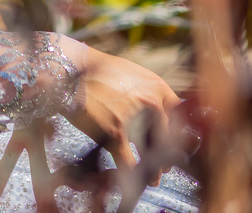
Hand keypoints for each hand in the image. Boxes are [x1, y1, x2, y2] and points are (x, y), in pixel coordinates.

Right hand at [67, 47, 180, 184]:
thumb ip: (150, 90)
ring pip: (153, 155)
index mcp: (157, 87)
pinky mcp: (115, 134)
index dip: (180, 134)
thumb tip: (163, 110)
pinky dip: (132, 174)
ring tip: (152, 179)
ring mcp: (134, 119)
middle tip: (165, 165)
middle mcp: (151, 102)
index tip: (176, 145)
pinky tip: (132, 179)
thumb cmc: (98, 72)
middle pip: (169, 139)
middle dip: (167, 156)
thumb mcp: (132, 74)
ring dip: (154, 171)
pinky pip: (130, 163)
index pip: (181, 117)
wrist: (70, 72)